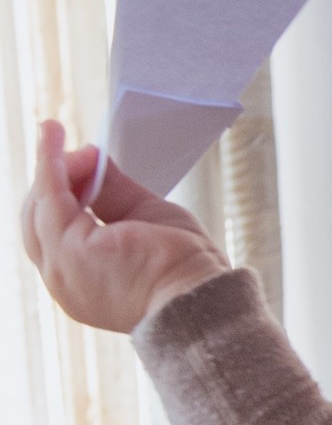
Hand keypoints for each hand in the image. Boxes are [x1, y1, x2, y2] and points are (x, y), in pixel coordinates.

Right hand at [20, 118, 227, 332]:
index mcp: (80, 279)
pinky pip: (50, 197)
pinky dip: (49, 164)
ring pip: (41, 206)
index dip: (60, 193)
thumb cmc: (183, 267)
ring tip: (52, 130)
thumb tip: (89, 157)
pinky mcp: (69, 252)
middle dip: (52, 177)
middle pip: (39, 218)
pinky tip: (52, 139)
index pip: (54, 232)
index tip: (72, 161)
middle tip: (58, 138)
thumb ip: (111, 191)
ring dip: (48, 163)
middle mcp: (62, 280)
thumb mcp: (142, 218)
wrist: (199, 294)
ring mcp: (60, 269)